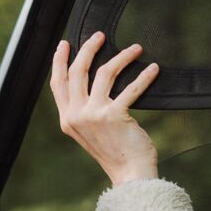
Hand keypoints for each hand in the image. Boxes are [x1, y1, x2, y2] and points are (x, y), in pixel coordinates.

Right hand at [50, 31, 159, 186]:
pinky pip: (131, 88)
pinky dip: (144, 76)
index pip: (58, 83)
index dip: (59, 61)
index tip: (65, 43)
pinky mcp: (114, 116)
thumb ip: (84, 110)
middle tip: (100, 36)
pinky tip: (153, 69)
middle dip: (88, 48)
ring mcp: (94, 115)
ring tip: (135, 49)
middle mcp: (76, 116)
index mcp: (67, 119)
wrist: (129, 174)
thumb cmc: (115, 152)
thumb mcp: (89, 132)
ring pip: (103, 73)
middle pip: (77, 72)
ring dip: (121, 57)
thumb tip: (91, 81)